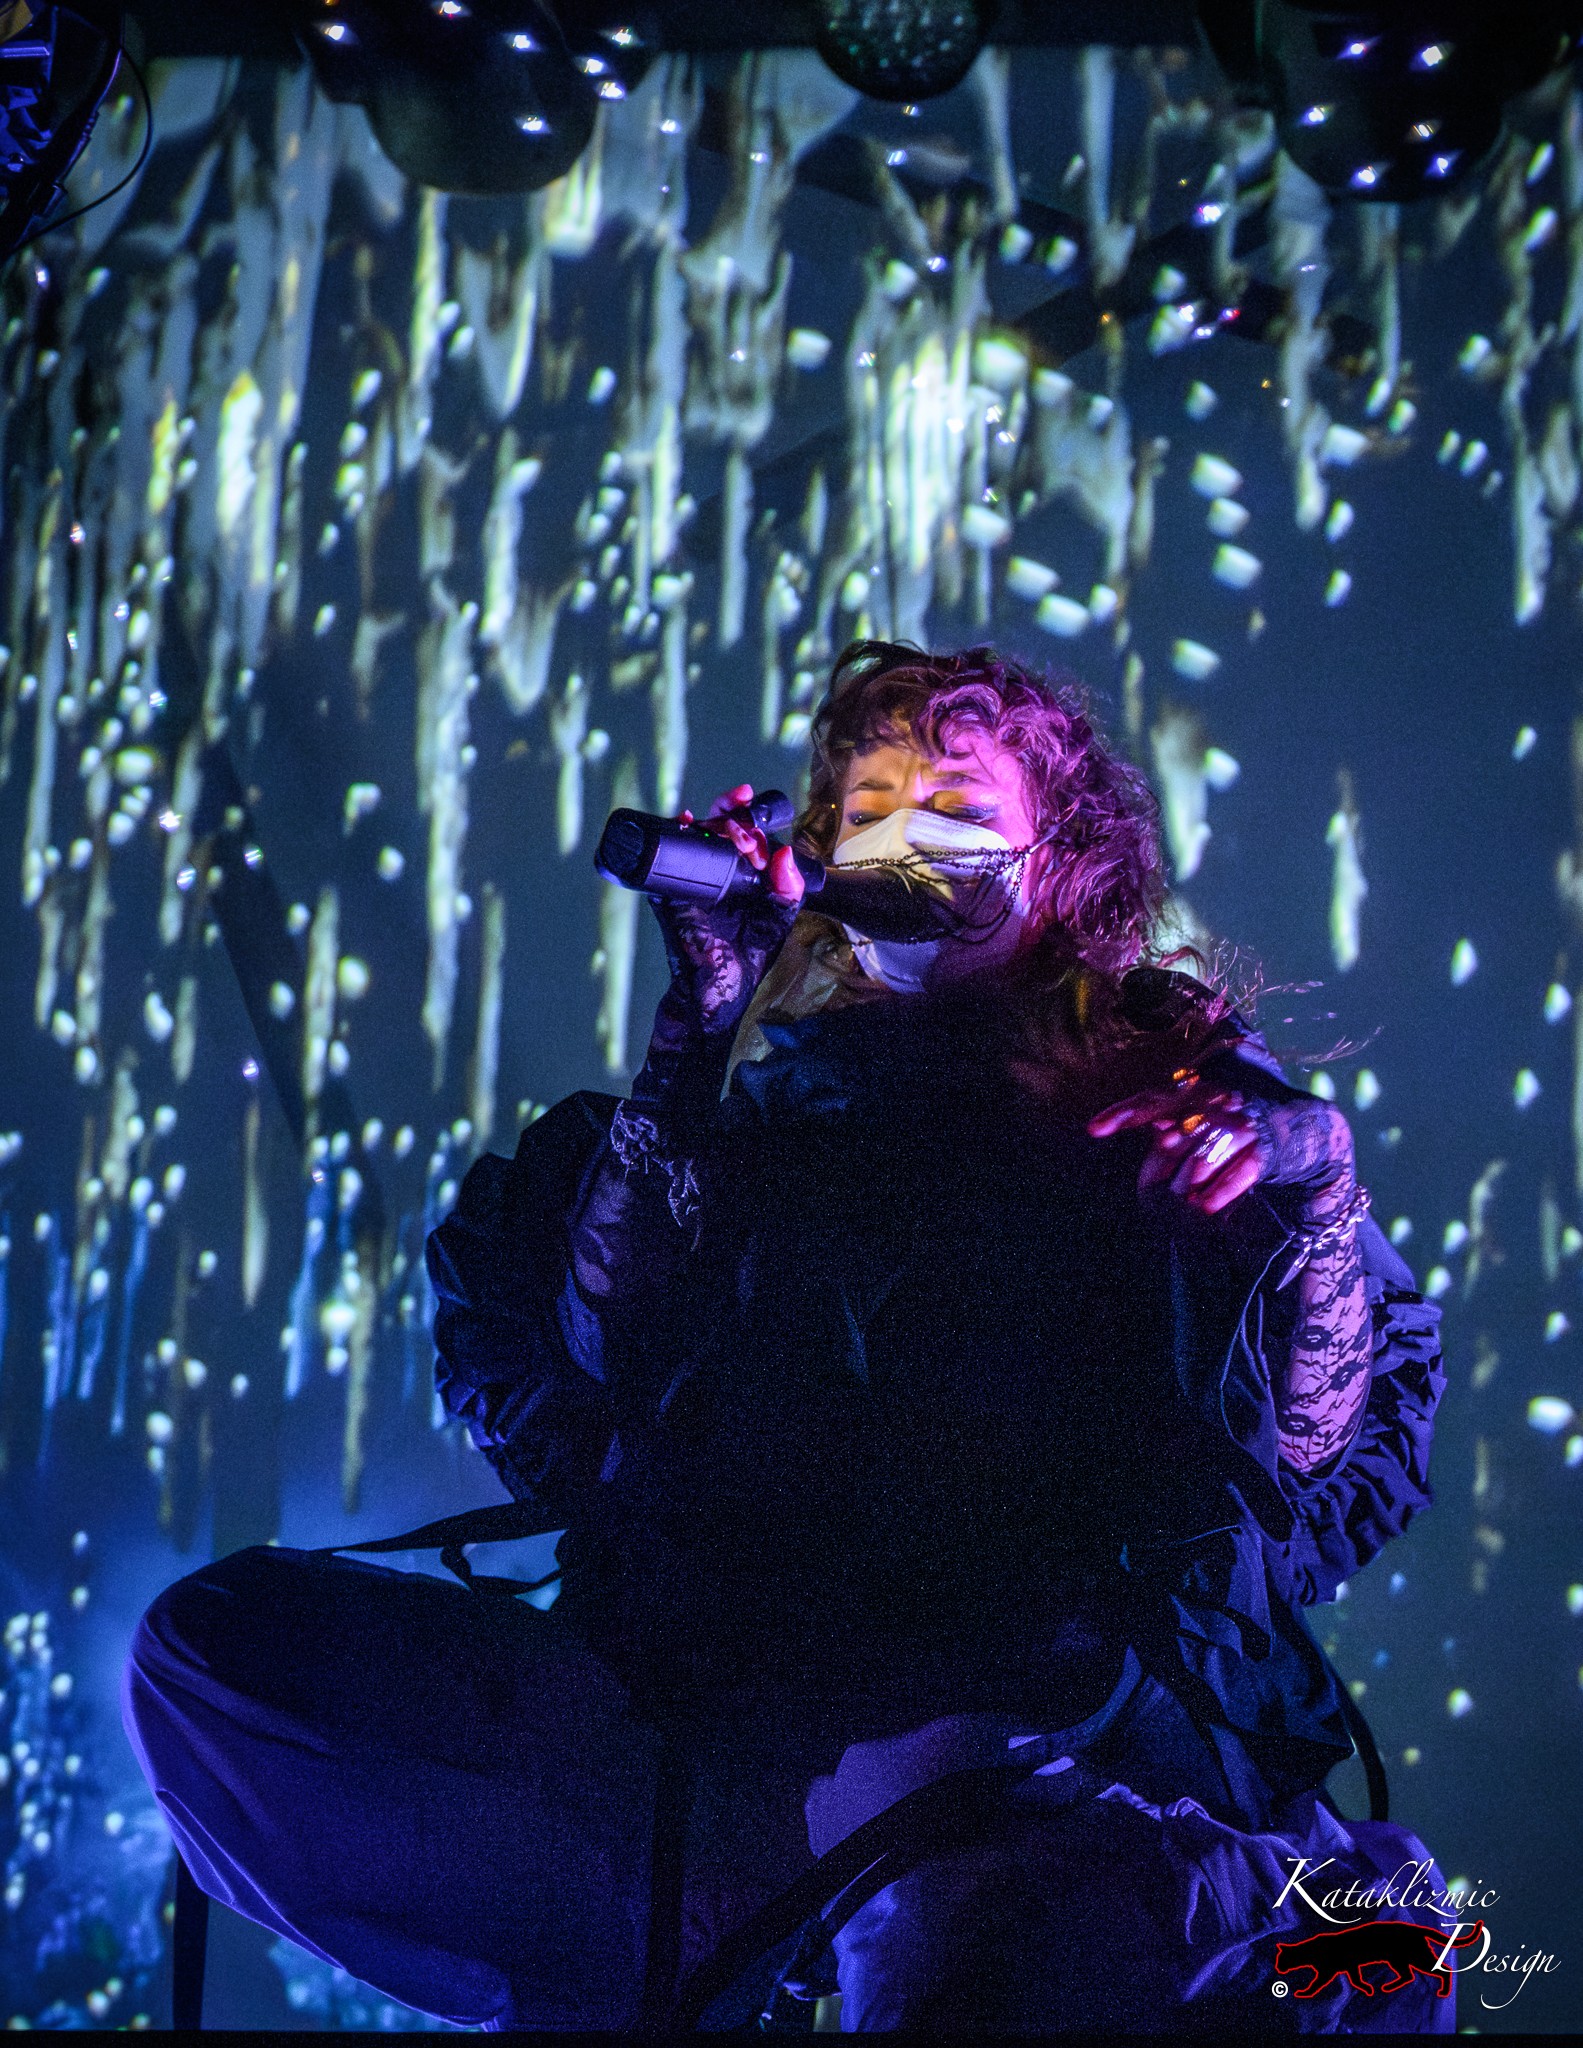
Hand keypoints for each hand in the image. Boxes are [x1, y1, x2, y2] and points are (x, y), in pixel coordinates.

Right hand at [649, 784, 804, 1038]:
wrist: (718, 997)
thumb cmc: (746, 960)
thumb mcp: (777, 920)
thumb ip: (788, 889)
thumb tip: (786, 854)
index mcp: (740, 876)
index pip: (742, 834)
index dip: (748, 815)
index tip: (756, 800)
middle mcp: (713, 875)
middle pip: (714, 828)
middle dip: (726, 809)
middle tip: (739, 804)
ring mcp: (688, 884)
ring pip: (690, 838)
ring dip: (705, 822)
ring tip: (724, 821)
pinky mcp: (669, 899)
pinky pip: (665, 863)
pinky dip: (671, 841)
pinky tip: (684, 824)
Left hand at [1087, 1069, 1355, 1218]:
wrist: (1308, 1130)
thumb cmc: (1241, 1129)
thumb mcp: (1203, 1123)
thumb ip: (1173, 1129)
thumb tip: (1154, 1139)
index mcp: (1197, 1091)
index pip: (1153, 1099)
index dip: (1123, 1112)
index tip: (1093, 1128)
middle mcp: (1219, 1099)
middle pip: (1180, 1123)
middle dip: (1170, 1150)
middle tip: (1167, 1163)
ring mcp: (1245, 1121)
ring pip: (1209, 1145)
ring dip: (1195, 1171)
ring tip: (1187, 1196)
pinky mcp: (1271, 1145)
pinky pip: (1243, 1167)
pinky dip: (1225, 1186)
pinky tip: (1207, 1206)